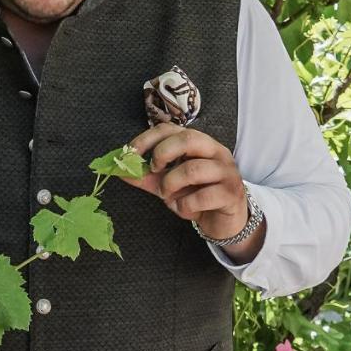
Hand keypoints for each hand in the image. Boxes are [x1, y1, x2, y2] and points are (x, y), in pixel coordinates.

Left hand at [116, 123, 249, 239]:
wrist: (224, 221)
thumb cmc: (196, 196)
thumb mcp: (167, 184)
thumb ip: (146, 176)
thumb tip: (120, 170)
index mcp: (199, 143)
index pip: (171, 129)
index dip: (147, 139)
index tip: (129, 154)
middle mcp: (216, 151)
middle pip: (188, 138)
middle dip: (163, 154)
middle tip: (154, 171)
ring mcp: (226, 171)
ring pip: (193, 169)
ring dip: (172, 185)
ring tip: (169, 196)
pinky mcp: (231, 193)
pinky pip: (202, 197)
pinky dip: (185, 206)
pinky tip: (185, 210)